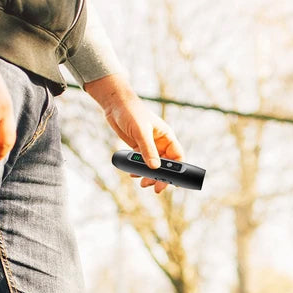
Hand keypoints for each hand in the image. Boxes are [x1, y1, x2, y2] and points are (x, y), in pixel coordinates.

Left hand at [85, 73, 183, 193]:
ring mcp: (149, 146)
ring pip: (153, 165)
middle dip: (160, 176)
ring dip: (149, 175)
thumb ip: (148, 150)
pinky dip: (139, 169)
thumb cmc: (131, 112)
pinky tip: (133, 174)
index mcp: (166, 136)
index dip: (178, 170)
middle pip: (165, 165)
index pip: (177, 156)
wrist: (115, 105)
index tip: (174, 182)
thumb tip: (155, 168)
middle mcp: (160, 142)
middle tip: (155, 187)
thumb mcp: (140, 132)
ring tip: (142, 183)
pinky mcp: (139, 147)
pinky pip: (142, 162)